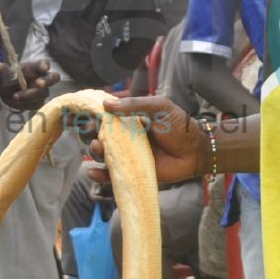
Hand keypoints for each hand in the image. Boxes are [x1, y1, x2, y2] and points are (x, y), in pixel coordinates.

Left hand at [0, 59, 58, 111]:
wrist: (5, 94)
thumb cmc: (6, 80)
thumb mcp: (1, 75)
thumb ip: (1, 72)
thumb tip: (1, 66)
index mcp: (35, 68)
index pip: (44, 63)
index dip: (45, 65)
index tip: (44, 67)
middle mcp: (42, 78)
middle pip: (53, 78)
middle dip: (47, 81)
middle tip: (39, 83)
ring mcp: (42, 91)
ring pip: (43, 93)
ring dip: (30, 95)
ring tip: (15, 96)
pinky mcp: (39, 102)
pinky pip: (36, 103)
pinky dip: (26, 103)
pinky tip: (17, 102)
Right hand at [85, 96, 206, 186]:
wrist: (196, 151)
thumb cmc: (180, 126)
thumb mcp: (159, 107)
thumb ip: (134, 105)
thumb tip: (106, 103)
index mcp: (130, 119)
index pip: (105, 116)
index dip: (92, 115)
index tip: (83, 114)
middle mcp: (125, 137)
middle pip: (99, 135)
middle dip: (89, 132)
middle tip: (90, 130)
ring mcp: (128, 155)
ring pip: (102, 154)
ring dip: (94, 150)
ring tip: (98, 148)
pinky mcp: (132, 172)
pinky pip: (111, 175)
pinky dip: (99, 175)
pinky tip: (93, 172)